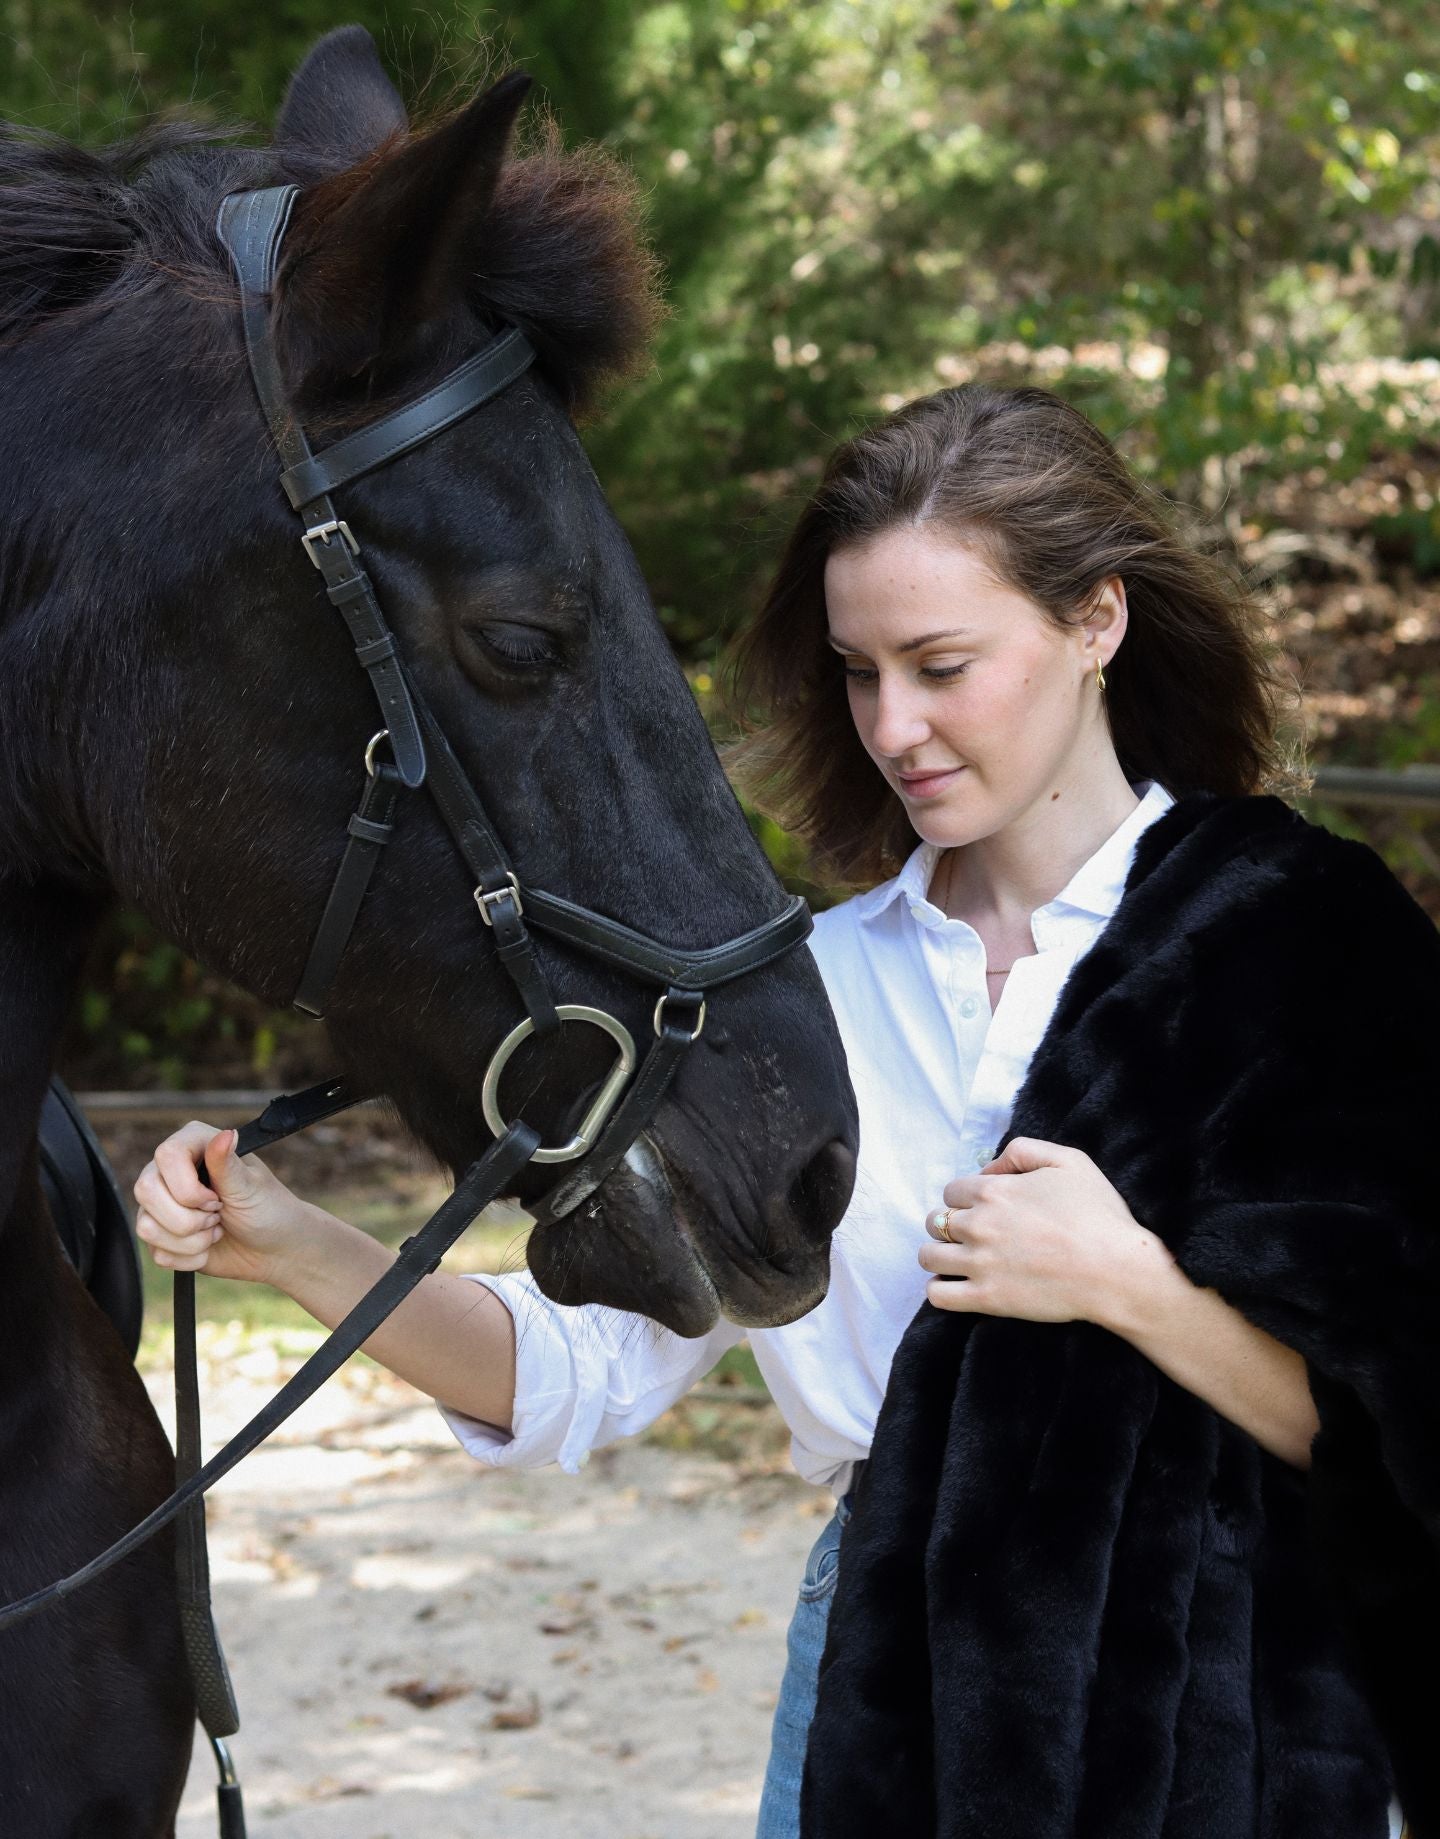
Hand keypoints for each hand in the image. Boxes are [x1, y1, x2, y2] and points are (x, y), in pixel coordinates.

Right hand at [133, 1122, 315, 1287]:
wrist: (274, 1249)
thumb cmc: (269, 1209)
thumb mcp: (250, 1187)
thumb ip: (227, 1164)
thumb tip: (225, 1135)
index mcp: (195, 1144)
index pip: (166, 1155)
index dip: (188, 1187)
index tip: (217, 1200)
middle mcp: (170, 1170)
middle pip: (145, 1190)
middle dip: (188, 1218)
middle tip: (217, 1216)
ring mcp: (161, 1203)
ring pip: (145, 1226)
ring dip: (190, 1241)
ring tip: (216, 1231)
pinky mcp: (161, 1235)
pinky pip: (155, 1253)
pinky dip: (188, 1258)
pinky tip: (208, 1247)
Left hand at [919, 1136, 1168, 1324]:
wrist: (1117, 1271)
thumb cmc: (1099, 1215)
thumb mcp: (1068, 1161)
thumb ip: (1023, 1152)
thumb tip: (990, 1167)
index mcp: (993, 1191)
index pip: (951, 1191)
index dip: (965, 1199)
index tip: (981, 1210)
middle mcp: (978, 1224)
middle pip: (935, 1221)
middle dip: (948, 1225)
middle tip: (972, 1235)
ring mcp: (978, 1263)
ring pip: (927, 1256)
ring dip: (937, 1255)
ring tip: (956, 1260)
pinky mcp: (986, 1298)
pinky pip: (938, 1295)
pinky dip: (939, 1291)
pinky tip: (955, 1287)